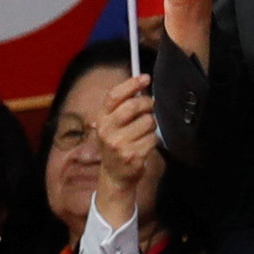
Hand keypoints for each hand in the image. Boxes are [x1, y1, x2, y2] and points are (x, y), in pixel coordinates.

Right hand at [83, 66, 163, 225]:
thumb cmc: (116, 144)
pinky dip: (153, 140)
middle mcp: (107, 131)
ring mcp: (120, 145)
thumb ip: (122, 106)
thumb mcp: (111, 125)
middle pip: (133, 106)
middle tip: (151, 105)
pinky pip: (153, 139)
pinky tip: (145, 144)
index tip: (145, 78)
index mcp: (101, 119)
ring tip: (145, 131)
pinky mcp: (133, 156)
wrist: (115, 176)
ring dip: (151, 124)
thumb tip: (142, 86)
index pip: (114, 96)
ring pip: (147, 122)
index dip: (131, 84)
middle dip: (147, 104)